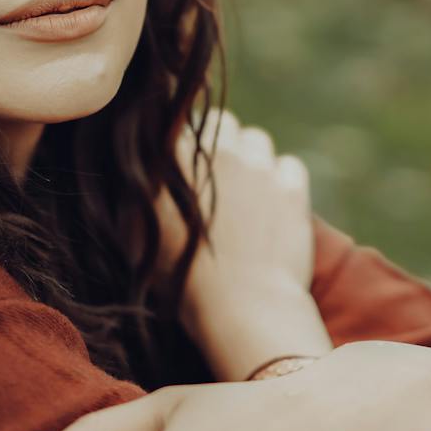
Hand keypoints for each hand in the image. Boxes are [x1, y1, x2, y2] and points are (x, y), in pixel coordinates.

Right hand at [155, 106, 315, 304]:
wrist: (241, 307)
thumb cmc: (182, 278)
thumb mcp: (139, 233)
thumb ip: (138, 189)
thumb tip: (140, 166)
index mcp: (176, 157)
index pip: (180, 122)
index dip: (183, 146)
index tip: (185, 168)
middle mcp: (219, 151)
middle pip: (222, 123)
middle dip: (220, 143)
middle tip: (217, 179)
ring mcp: (259, 167)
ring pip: (257, 140)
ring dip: (251, 158)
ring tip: (245, 194)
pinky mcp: (292, 187)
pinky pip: (288, 165)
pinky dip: (282, 180)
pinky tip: (273, 205)